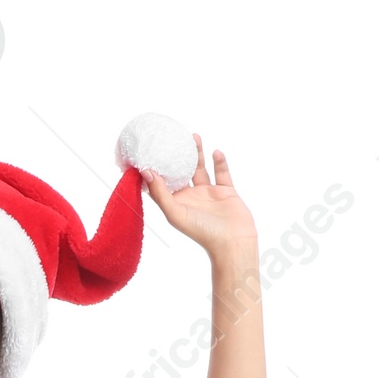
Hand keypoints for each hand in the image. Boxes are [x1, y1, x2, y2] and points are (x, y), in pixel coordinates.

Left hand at [143, 137, 256, 259]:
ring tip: (193, 136)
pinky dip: (220, 162)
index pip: (162, 184)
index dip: (155, 170)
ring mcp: (209, 194)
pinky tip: (215, 151)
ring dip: (197, 153)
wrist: (232, 241)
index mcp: (177, 204)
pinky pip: (222, 173)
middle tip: (173, 138)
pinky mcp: (226, 191)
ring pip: (201, 169)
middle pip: (182, 172)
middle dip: (177, 156)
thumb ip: (160, 194)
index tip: (148, 152)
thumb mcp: (175, 213)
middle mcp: (192, 198)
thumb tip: (146, 172)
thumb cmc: (202, 232)